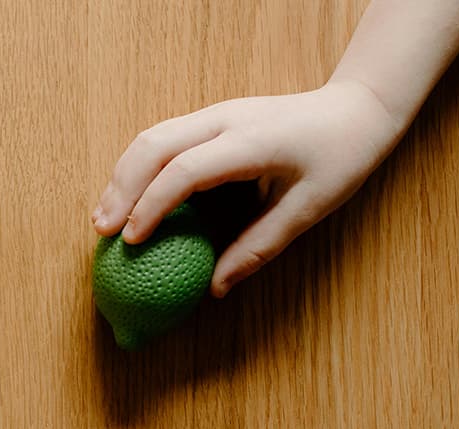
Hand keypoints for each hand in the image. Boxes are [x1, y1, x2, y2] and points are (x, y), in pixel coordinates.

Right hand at [90, 81, 406, 296]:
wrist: (356, 109)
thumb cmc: (340, 158)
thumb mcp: (309, 209)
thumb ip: (259, 247)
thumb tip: (215, 288)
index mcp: (252, 140)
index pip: (185, 170)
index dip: (153, 206)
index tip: (133, 242)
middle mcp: (226, 118)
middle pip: (154, 145)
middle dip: (121, 188)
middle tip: (102, 232)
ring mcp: (216, 113)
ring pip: (151, 136)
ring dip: (122, 176)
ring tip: (104, 219)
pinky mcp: (211, 118)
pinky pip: (163, 138)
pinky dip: (138, 168)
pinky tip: (129, 199)